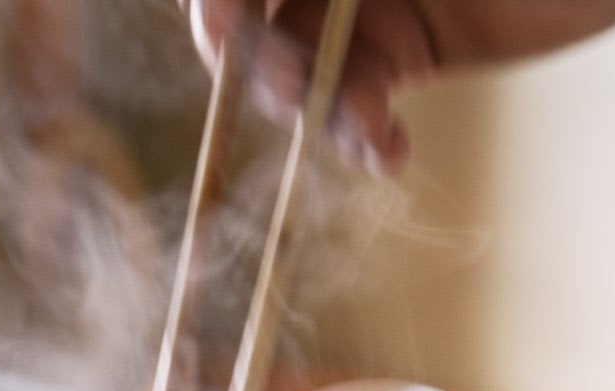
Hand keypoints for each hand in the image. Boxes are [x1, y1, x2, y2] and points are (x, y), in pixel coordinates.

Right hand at [183, 0, 614, 169]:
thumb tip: (229, 2)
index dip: (214, 2)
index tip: (221, 20)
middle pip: (248, 19)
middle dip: (259, 57)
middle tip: (293, 83)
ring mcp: (359, 8)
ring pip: (296, 70)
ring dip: (314, 109)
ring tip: (369, 128)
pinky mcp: (400, 57)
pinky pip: (351, 107)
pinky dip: (359, 140)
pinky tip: (388, 152)